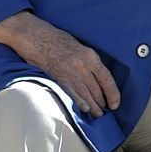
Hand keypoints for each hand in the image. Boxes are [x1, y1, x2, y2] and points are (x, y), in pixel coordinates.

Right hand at [0, 12, 119, 116]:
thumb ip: (87, 62)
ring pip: (86, 94)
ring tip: (96, 115)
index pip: (106, 78)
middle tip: (103, 111)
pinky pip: (71, 93)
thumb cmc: (56, 40)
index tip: (115, 103)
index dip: (113, 93)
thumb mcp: (78, 46)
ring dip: (92, 107)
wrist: (35, 36)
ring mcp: (69, 72)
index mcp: (90, 56)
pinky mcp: (57, 78)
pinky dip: (79, 102)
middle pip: (97, 89)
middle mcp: (82, 65)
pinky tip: (84, 110)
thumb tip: (96, 79)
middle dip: (101, 102)